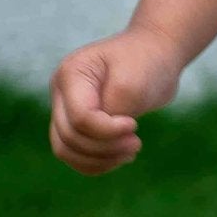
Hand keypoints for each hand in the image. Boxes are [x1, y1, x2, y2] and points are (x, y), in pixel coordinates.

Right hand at [48, 27, 184, 174]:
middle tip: (137, 143)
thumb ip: (114, 109)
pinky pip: (74, 155)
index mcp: (71, 73)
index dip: (107, 131)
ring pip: (65, 150)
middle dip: (105, 147)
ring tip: (131, 151)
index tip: (134, 126)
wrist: (155, 53)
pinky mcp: (76, 123)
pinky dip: (96, 163)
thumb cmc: (147, 63)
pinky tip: (121, 156)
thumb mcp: (134, 82)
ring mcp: (65, 108)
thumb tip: (99, 137)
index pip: (80, 118)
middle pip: (69, 136)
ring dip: (100, 159)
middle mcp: (61, 91)